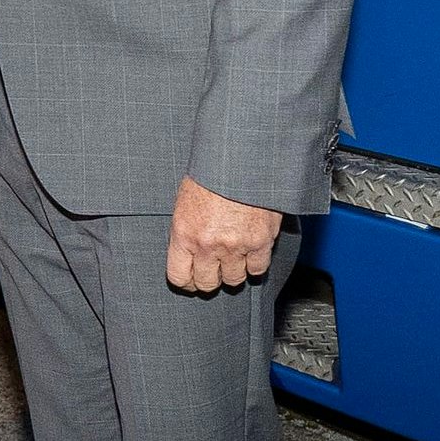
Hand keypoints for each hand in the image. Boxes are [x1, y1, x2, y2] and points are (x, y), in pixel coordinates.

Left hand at [166, 176, 280, 295]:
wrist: (242, 157)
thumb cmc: (213, 170)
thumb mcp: (186, 199)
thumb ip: (187, 229)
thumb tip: (187, 249)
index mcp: (184, 233)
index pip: (179, 277)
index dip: (187, 281)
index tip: (192, 278)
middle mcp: (207, 244)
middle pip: (207, 284)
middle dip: (210, 278)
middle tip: (214, 270)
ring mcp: (235, 245)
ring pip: (234, 280)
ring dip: (234, 272)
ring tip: (234, 259)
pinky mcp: (260, 242)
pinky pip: (258, 269)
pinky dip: (255, 264)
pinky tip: (252, 253)